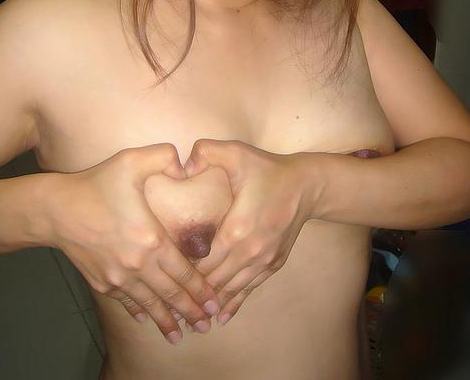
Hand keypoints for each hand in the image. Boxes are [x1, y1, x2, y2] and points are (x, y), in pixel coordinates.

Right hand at [44, 143, 219, 344]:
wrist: (55, 210)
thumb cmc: (95, 185)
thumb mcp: (131, 161)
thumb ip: (163, 157)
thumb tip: (184, 166)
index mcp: (151, 239)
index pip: (183, 270)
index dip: (201, 288)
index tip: (215, 302)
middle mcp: (137, 264)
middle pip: (169, 293)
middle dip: (190, 311)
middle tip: (206, 325)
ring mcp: (118, 277)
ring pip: (148, 304)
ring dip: (166, 320)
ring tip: (179, 336)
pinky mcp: (101, 281)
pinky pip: (125, 302)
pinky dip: (138, 311)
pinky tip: (145, 319)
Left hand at [182, 139, 321, 327]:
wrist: (306, 186)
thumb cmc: (267, 169)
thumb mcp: (237, 152)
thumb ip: (206, 152)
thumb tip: (182, 165)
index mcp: (238, 227)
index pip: (203, 258)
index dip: (182, 269)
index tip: (163, 276)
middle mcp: (251, 250)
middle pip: (214, 278)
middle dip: (191, 292)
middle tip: (166, 302)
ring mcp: (263, 260)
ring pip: (230, 289)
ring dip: (209, 302)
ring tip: (187, 318)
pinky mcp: (273, 264)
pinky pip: (248, 289)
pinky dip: (233, 303)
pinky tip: (219, 317)